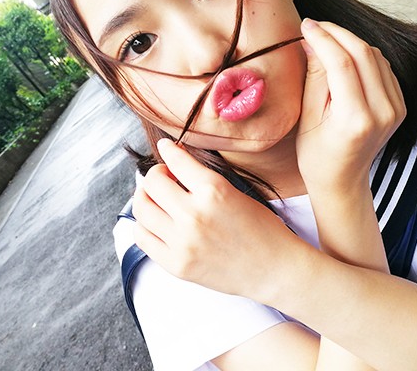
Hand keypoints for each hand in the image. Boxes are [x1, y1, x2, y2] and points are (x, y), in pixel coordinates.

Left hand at [132, 138, 300, 297]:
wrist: (274, 269)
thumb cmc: (261, 229)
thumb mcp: (234, 192)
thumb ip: (201, 179)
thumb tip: (172, 162)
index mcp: (214, 190)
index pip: (176, 160)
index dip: (168, 149)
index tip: (166, 147)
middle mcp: (194, 214)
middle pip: (152, 183)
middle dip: (155, 174)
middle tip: (163, 177)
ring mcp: (183, 242)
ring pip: (142, 209)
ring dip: (145, 197)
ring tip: (155, 198)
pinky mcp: (176, 264)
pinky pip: (142, 237)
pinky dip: (143, 225)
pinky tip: (155, 221)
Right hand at [296, 19, 405, 195]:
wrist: (342, 180)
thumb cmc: (317, 155)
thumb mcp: (307, 117)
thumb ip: (314, 76)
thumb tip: (313, 39)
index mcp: (356, 119)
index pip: (342, 63)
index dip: (323, 38)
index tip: (305, 25)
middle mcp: (383, 112)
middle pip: (363, 54)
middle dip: (337, 33)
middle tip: (315, 25)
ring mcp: (396, 109)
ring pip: (376, 57)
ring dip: (350, 41)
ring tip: (325, 38)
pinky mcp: (399, 105)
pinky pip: (383, 68)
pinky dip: (363, 55)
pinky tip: (344, 54)